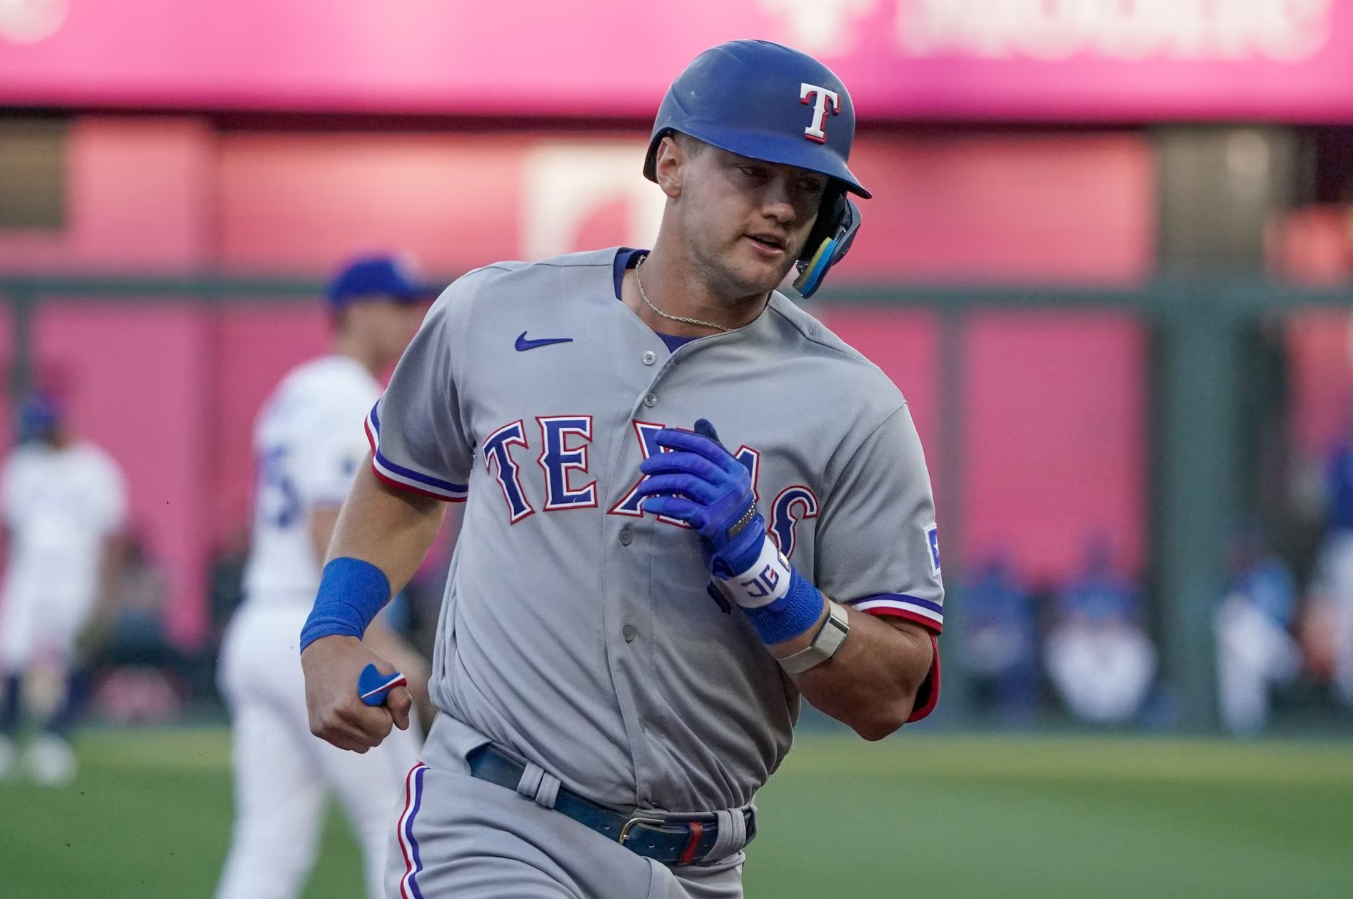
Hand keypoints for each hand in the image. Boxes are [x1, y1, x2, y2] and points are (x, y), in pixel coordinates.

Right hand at [301, 635, 412, 752]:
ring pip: (361, 746)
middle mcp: (333, 720)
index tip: (379, 697)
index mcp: (349, 706)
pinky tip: (349, 713)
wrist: (326, 652)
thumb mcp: (387, 673)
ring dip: (367, 730)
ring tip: (360, 707)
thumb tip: (403, 726)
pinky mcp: (317, 730)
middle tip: (370, 701)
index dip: (387, 712)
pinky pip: (347, 744)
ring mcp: (323, 727)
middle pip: (374, 740)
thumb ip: (401, 699)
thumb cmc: (360, 662)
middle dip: (378, 722)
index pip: (384, 728)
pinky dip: (354, 733)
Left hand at [634, 418, 766, 577]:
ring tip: (643, 486)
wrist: (742, 543)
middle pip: (693, 464)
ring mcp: (722, 504)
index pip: (705, 446)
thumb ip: (714, 450)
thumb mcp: (727, 476)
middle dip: (664, 461)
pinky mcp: (711, 522)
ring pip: (685, 484)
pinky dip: (662, 504)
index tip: (659, 437)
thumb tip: (701, 421)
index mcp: (735, 468)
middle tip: (644, 465)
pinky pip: (681, 508)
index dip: (680, 438)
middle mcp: (731, 484)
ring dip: (659, 482)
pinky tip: (649, 504)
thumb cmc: (729, 504)